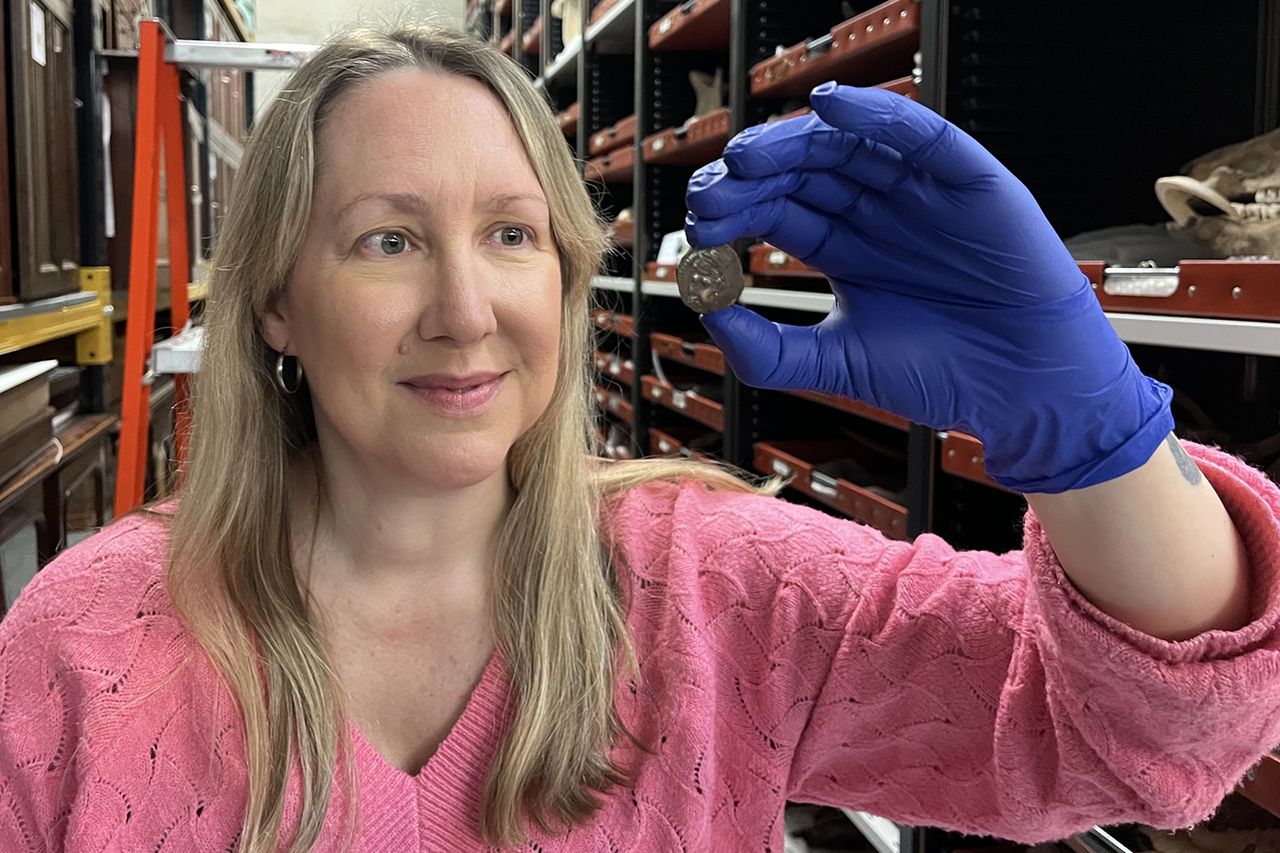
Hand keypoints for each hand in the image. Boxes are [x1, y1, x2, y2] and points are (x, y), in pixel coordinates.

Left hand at [684, 82, 1171, 492]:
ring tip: (748, 155)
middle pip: (801, 175)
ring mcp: (917, 192)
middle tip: (712, 191)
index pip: (776, 211)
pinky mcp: (965, 179)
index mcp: (843, 249)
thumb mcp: (837, 362)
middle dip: (752, 179)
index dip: (737, 212)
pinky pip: (917, 134)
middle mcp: (875, 212)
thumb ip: (769, 350)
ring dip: (793, 144)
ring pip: (846, 148)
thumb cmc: (941, 375)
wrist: (1023, 390)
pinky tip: (830, 107)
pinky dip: (875, 115)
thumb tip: (707, 314)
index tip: (701, 226)